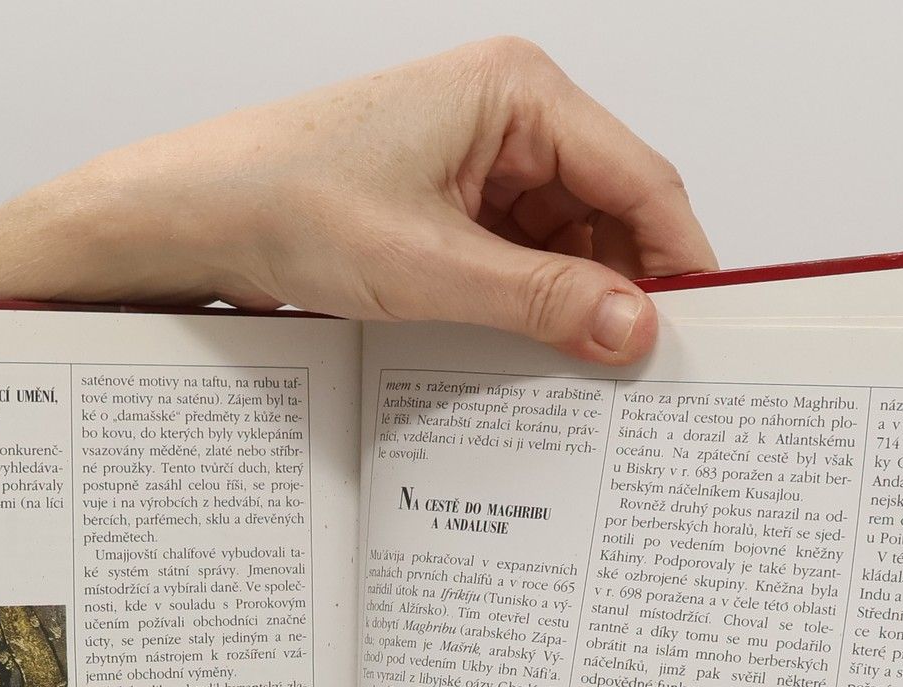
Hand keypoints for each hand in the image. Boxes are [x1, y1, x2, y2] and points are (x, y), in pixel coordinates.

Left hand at [0, 38, 714, 363]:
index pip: (642, 179)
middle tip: (647, 378)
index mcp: (519, 92)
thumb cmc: (289, 202)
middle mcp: (510, 116)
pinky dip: (535, 307)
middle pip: (614, 213)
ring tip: (584, 379)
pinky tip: (535, 357)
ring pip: (571, 244)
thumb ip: (543, 301)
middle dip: (628, 292)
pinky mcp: (454, 205)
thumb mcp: (430, 269)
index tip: (706, 335)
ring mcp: (483, 161)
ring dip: (578, 306)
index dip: (681, 262)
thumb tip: (635, 331)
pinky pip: (523, 259)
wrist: (195, 216)